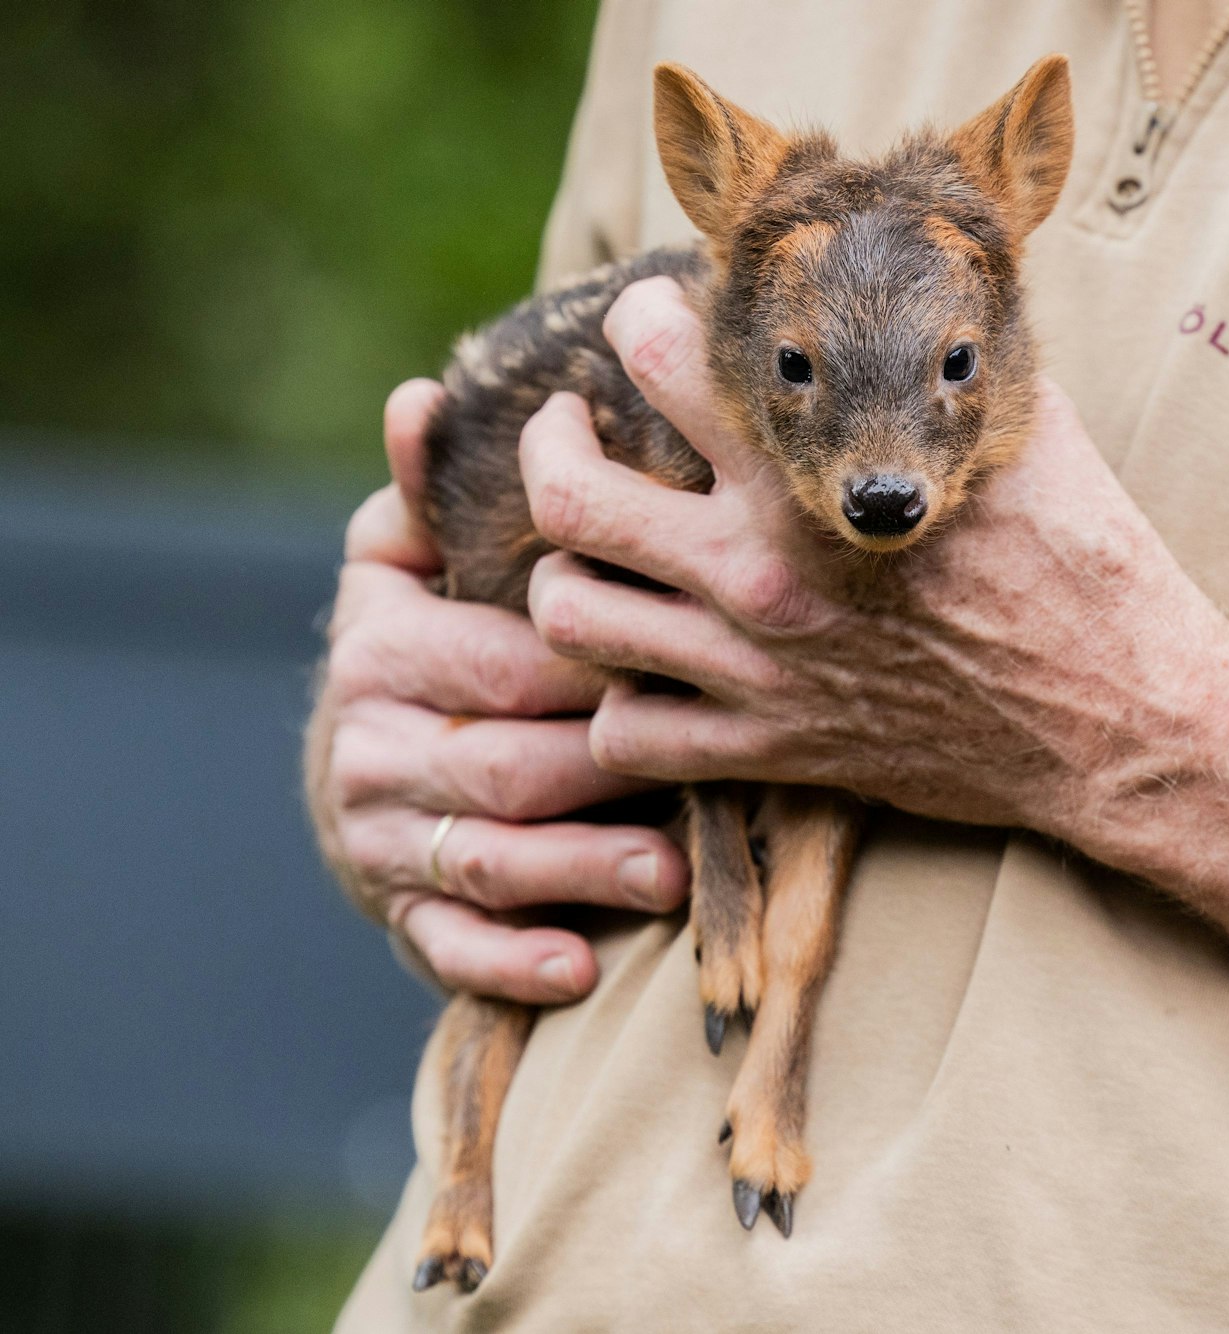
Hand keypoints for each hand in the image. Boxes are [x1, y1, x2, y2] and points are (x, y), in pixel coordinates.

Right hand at [305, 379, 689, 1002]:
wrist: (368, 764)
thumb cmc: (431, 642)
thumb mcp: (413, 561)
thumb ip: (432, 493)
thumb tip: (422, 394)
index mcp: (381, 652)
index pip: (496, 660)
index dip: (589, 664)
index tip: (683, 659)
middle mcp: (371, 750)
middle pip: (504, 765)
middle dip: (604, 772)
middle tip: (704, 772)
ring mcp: (384, 842)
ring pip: (488, 861)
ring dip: (582, 872)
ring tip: (672, 872)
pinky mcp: (405, 917)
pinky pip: (453, 950)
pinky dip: (515, 962)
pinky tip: (582, 966)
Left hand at [520, 278, 1228, 1026]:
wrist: (1122, 721)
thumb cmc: (1088, 569)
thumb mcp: (1028, 429)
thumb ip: (944, 358)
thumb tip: (923, 290)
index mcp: (816, 470)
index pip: (658, 357)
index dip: (633, 323)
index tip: (647, 331)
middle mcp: (761, 567)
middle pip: (567, 494)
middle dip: (547, 446)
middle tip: (571, 434)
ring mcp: (756, 668)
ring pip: (570, 618)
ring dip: (566, 579)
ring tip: (596, 560)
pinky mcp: (772, 752)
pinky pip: (624, 738)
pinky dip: (614, 708)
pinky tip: (647, 678)